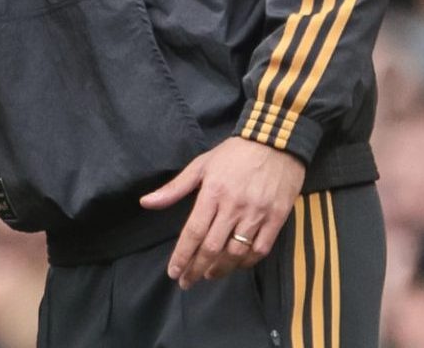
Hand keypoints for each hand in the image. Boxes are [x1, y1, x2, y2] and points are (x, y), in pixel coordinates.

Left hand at [140, 137, 304, 288]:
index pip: (193, 232)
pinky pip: (260, 249)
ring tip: (209, 275)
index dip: (182, 256)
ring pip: (236, 252)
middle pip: (212, 247)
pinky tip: (236, 265)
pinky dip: (247, 262)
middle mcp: (234, 206)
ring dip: (220, 269)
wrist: (276, 140)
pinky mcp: (277, 217)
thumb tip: (146, 203)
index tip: (173, 272)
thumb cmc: (234, 153)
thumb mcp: (201, 165)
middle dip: (196, 269)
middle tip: (186, 282)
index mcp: (212, 193)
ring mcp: (257, 214)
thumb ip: (174, 188)